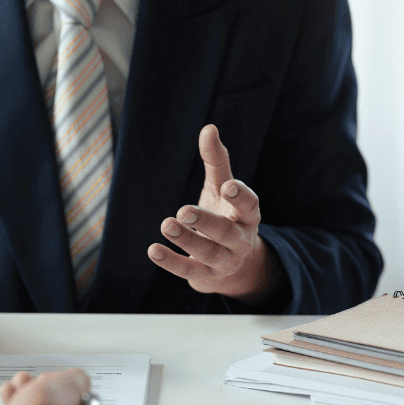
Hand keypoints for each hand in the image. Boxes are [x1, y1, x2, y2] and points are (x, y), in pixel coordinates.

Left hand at [147, 124, 274, 302]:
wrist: (234, 266)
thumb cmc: (227, 216)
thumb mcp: (222, 189)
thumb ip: (217, 161)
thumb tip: (208, 128)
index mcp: (247, 216)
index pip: (250, 206)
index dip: (241, 197)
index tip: (228, 187)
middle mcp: (239, 240)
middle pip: (226, 232)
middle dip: (207, 222)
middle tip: (184, 210)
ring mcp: (223, 260)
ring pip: (207, 252)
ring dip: (187, 240)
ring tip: (167, 224)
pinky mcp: (204, 275)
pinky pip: (187, 270)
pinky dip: (171, 261)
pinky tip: (153, 250)